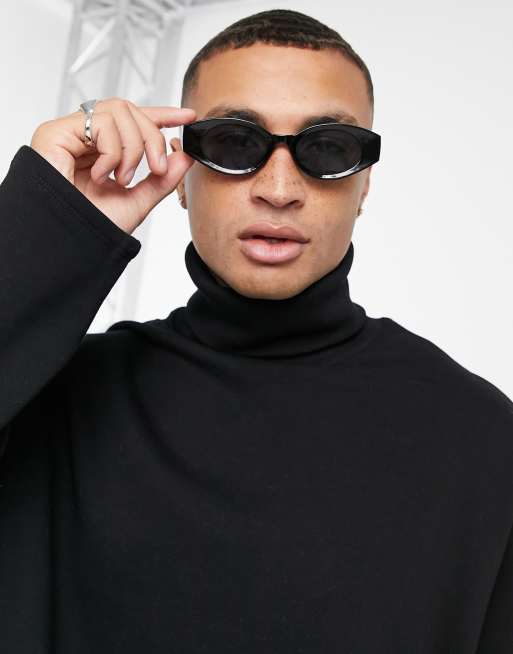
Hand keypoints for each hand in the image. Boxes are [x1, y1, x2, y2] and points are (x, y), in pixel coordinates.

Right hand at [30, 97, 196, 234]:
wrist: (68, 242)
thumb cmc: (93, 225)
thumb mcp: (137, 200)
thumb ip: (161, 179)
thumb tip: (185, 156)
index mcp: (103, 149)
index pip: (134, 120)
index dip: (162, 114)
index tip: (188, 117)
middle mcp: (85, 137)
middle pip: (130, 111)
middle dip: (153, 137)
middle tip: (158, 168)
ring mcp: (69, 132)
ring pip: (118, 111)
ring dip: (133, 147)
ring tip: (123, 178)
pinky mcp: (55, 132)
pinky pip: (99, 122)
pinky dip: (112, 151)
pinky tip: (101, 176)